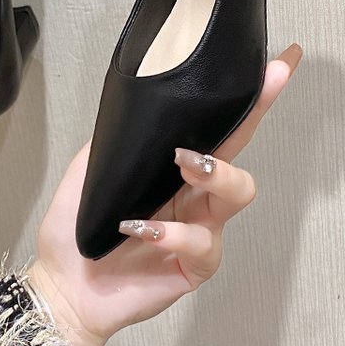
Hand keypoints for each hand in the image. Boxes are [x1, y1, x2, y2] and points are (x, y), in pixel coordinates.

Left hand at [26, 44, 302, 345]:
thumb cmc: (76, 227)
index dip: (252, 97)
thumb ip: (117, 140)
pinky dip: (173, 232)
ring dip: (214, 175)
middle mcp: (195, 192)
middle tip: (214, 111)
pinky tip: (144, 230)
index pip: (219, 125)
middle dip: (249, 122)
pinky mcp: (196, 264)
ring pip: (237, 192)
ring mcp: (200, 227)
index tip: (280, 64)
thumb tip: (137, 105)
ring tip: (184, 166)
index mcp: (175, 166)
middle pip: (240, 151)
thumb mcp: (90, 170)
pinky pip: (201, 243)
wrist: (64, 282)